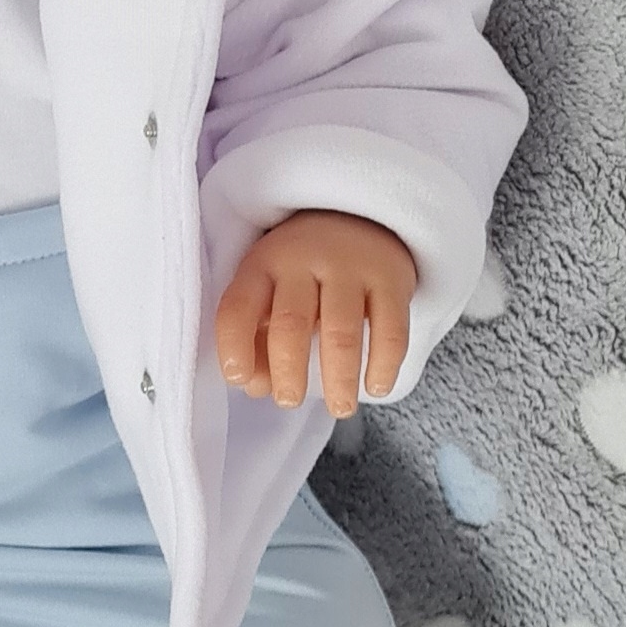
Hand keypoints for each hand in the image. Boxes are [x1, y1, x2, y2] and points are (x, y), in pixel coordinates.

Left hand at [214, 209, 417, 418]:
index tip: (239, 380)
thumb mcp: (269, 290)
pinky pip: (390, 329)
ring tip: (340, 408)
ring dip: (339, 377)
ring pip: (341, 331)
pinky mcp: (391, 278)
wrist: (361, 218)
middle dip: (288, 370)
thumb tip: (257, 387)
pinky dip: (383, 364)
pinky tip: (376, 387)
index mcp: (263, 264)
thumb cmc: (304, 271)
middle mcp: (303, 260)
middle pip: (291, 322)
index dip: (234, 346)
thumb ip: (256, 337)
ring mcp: (350, 267)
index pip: (238, 306)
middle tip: (289, 401)